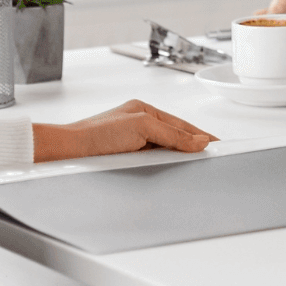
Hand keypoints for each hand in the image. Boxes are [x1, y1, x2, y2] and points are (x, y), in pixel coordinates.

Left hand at [31, 100, 216, 162]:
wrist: (69, 153)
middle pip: (174, 138)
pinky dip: (162, 168)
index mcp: (145, 111)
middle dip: (190, 147)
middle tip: (209, 159)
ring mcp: (131, 143)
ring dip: (175, 159)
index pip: (181, 124)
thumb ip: (173, 134)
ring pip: (163, 152)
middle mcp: (138, 125)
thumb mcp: (142, 127)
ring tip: (191, 167)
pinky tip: (167, 174)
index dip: (200, 135)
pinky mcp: (124, 160)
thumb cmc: (97, 134)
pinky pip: (151, 163)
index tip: (217, 144)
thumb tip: (198, 140)